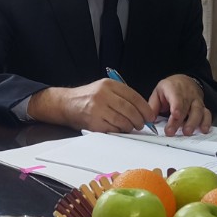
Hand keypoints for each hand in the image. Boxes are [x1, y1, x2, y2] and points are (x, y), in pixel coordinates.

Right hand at [28, 79, 154, 131]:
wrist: (66, 104)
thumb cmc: (88, 97)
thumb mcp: (103, 88)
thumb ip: (121, 95)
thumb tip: (142, 109)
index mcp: (108, 85)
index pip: (133, 96)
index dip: (145, 108)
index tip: (150, 116)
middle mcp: (103, 95)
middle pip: (130, 110)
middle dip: (139, 119)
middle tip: (142, 124)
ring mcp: (98, 109)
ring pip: (123, 121)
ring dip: (130, 127)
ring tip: (130, 127)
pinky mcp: (94, 122)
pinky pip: (113, 130)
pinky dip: (119, 131)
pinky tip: (118, 129)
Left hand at [150, 74, 211, 134]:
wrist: (184, 81)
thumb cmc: (170, 88)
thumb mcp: (158, 92)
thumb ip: (153, 106)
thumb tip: (148, 119)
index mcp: (174, 88)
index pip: (176, 97)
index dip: (176, 106)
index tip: (174, 115)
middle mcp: (187, 94)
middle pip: (185, 108)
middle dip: (178, 121)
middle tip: (171, 131)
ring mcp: (196, 100)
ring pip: (198, 111)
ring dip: (193, 122)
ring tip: (187, 132)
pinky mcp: (202, 106)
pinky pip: (207, 114)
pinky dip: (206, 122)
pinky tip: (203, 130)